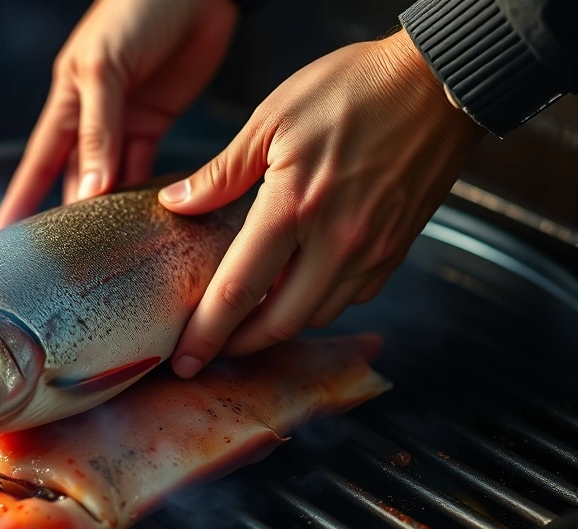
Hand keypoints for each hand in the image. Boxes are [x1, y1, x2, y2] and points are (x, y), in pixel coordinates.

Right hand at [0, 0, 236, 230]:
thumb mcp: (104, 68)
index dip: (21, 201)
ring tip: (104, 250)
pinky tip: (143, 216)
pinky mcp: (156, 119)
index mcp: (66, 101)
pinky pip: (146, 164)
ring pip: (110, 178)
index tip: (3, 237)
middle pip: (72, 177)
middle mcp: (91, 117)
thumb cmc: (135, 10)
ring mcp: (124, 121)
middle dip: (66, 215)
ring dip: (108, 210)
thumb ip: (98, 130)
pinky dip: (145, 190)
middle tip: (61, 259)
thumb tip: (90, 189)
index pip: (37, 163)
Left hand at [159, 29, 485, 377]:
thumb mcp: (271, 119)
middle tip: (210, 346)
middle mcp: (337, 242)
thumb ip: (221, 173)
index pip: (238, 291)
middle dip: (239, 345)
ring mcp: (373, 250)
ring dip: (278, 325)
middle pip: (279, 324)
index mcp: (294, 208)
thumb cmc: (353, 88)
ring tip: (247, 316)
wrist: (440, 81)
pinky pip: (350, 298)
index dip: (206, 333)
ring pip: (317, 316)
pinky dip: (317, 303)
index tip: (184, 359)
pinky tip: (295, 286)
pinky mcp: (396, 249)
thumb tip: (177, 203)